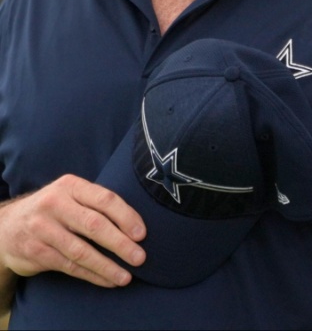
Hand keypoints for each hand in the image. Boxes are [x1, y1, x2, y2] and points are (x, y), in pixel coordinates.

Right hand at [0, 175, 145, 286]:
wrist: (6, 226)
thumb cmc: (53, 210)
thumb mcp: (71, 196)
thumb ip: (97, 204)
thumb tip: (137, 227)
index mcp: (71, 186)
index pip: (105, 200)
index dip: (127, 217)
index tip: (142, 234)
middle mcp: (54, 204)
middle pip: (94, 225)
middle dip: (120, 244)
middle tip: (140, 258)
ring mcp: (42, 228)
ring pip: (81, 250)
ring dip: (107, 266)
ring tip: (126, 277)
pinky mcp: (35, 251)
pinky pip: (69, 266)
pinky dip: (91, 275)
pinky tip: (107, 280)